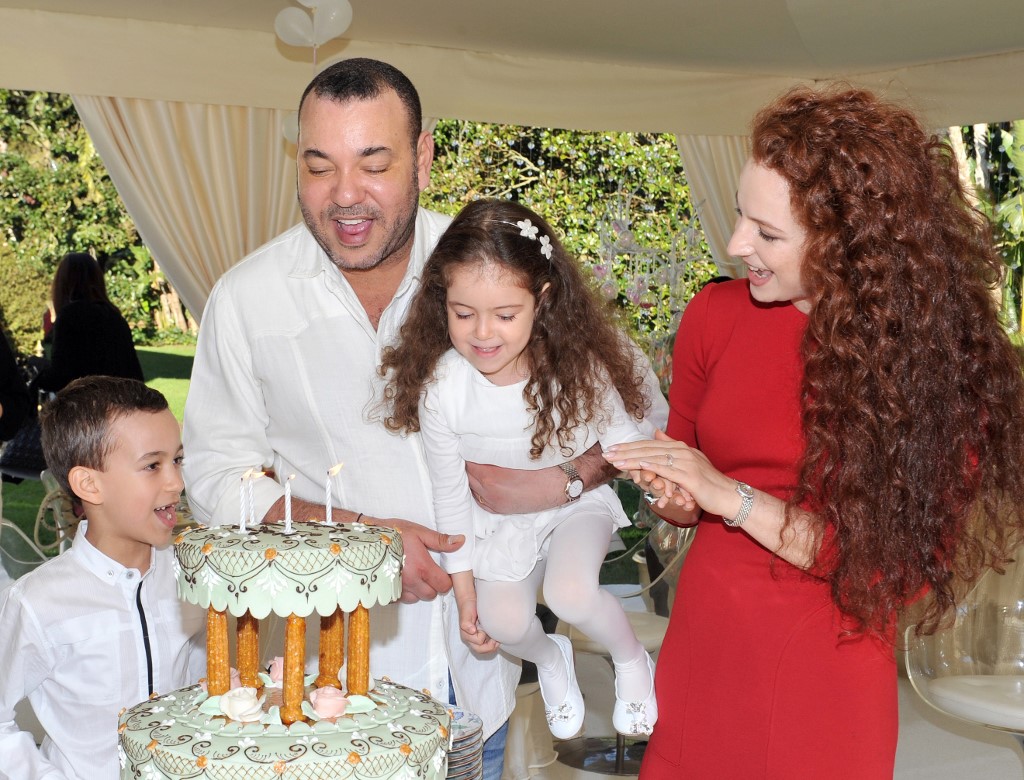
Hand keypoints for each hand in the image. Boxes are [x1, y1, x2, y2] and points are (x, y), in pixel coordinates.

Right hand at [370, 518, 464, 603]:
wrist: (366, 538)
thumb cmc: (393, 533)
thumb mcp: (419, 532)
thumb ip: (440, 540)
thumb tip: (461, 541)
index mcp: (422, 567)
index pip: (444, 585)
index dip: (445, 579)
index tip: (440, 571)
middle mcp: (411, 582)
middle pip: (431, 595)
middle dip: (432, 586)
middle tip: (426, 571)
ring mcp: (398, 588)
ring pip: (416, 598)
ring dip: (418, 590)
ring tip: (412, 574)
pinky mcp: (386, 592)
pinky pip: (400, 599)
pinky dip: (403, 592)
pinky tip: (401, 578)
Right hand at [452, 582, 499, 653]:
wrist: (470, 601)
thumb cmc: (467, 608)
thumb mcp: (465, 615)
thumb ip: (466, 624)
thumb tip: (472, 631)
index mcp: (467, 636)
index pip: (478, 643)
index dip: (483, 638)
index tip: (484, 630)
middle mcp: (472, 639)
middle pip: (481, 650)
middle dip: (490, 646)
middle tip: (496, 639)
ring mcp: (478, 638)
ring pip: (486, 649)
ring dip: (492, 645)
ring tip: (497, 638)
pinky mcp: (483, 635)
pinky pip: (489, 644)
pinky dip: (493, 642)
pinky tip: (496, 636)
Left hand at [466, 442, 617, 513]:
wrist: (563, 483)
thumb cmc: (544, 466)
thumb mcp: (517, 453)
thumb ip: (496, 450)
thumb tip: (481, 443)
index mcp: (492, 477)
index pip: (468, 462)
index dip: (467, 450)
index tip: (467, 441)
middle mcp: (490, 493)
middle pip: (467, 475)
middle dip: (468, 463)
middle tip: (470, 450)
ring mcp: (494, 503)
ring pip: (472, 487)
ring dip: (473, 476)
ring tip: (477, 463)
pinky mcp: (500, 509)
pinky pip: (480, 499)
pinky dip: (478, 488)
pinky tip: (484, 479)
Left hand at [605, 430, 728, 512]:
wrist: (729, 495)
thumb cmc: (707, 483)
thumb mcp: (689, 462)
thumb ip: (672, 448)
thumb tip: (656, 433)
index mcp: (681, 448)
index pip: (650, 445)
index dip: (630, 446)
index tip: (612, 449)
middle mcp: (683, 451)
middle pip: (649, 449)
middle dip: (626, 451)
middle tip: (607, 453)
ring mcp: (687, 463)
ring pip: (654, 458)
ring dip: (633, 459)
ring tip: (615, 461)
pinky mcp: (690, 476)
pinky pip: (668, 470)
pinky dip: (652, 466)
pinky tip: (638, 465)